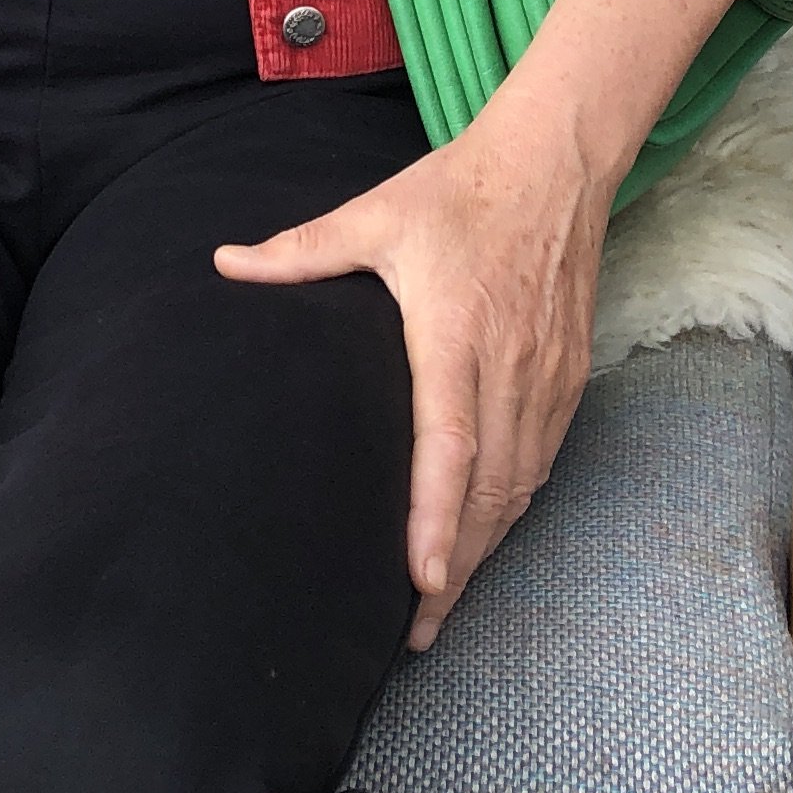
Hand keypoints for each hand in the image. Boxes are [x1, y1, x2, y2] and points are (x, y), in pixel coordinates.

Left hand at [215, 105, 609, 646]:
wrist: (556, 162)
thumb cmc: (459, 191)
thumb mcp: (374, 215)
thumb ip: (299, 251)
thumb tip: (222, 263)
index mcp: (456, 332)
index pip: (448, 444)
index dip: (435, 518)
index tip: (419, 580)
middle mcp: (509, 366)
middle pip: (489, 491)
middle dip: (456, 567)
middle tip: (417, 630)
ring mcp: (547, 377)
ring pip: (521, 486)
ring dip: (486, 548)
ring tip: (443, 601)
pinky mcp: (570, 377)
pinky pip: (543, 461)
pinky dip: (514, 508)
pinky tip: (486, 536)